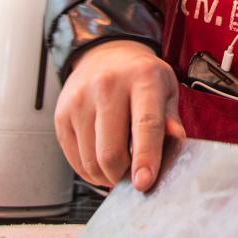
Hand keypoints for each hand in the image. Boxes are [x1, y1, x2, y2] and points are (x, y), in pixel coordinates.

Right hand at [54, 40, 184, 192]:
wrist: (107, 53)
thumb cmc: (141, 76)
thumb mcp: (166, 89)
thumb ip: (171, 119)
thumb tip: (175, 143)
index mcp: (142, 78)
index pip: (145, 123)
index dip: (145, 157)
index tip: (144, 183)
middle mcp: (108, 86)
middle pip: (111, 151)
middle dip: (124, 175)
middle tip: (134, 174)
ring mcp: (80, 99)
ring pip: (91, 161)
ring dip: (107, 175)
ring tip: (119, 164)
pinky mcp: (62, 114)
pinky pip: (75, 160)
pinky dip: (91, 171)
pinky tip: (101, 159)